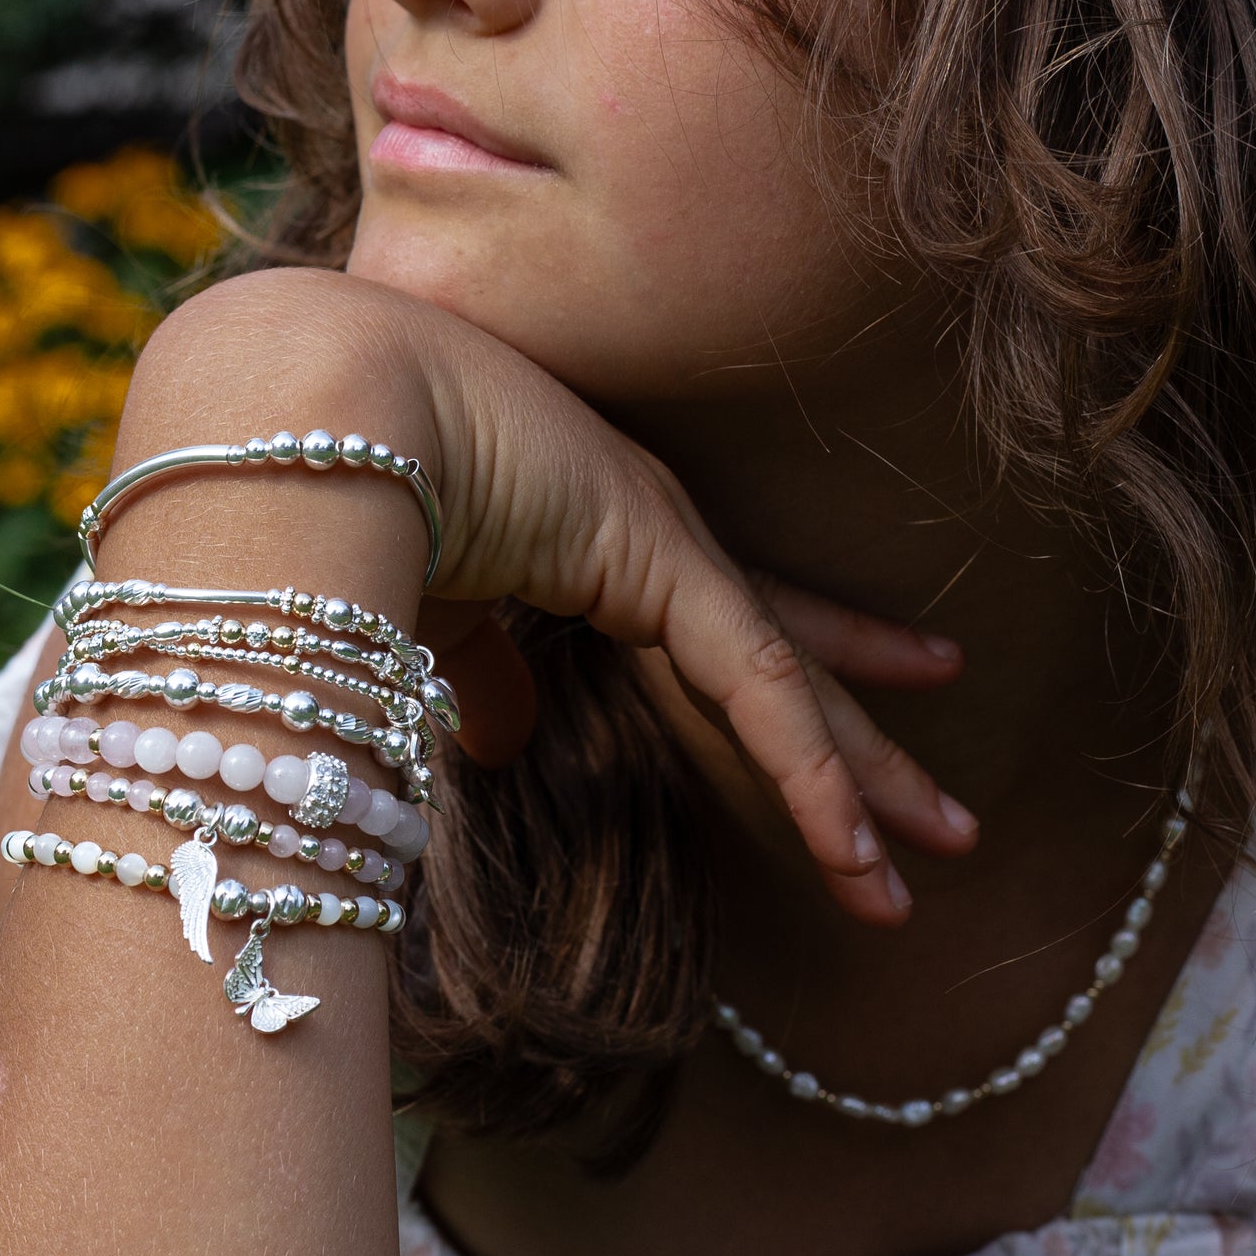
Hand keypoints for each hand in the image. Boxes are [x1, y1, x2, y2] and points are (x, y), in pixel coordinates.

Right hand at [140, 266, 976, 923]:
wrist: (305, 408)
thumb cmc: (343, 487)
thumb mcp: (433, 603)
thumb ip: (481, 670)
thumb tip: (503, 740)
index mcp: (595, 538)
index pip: (726, 632)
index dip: (801, 685)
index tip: (886, 712)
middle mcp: (649, 532)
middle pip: (782, 662)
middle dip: (865, 743)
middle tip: (948, 820)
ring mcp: (661, 538)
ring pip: (791, 681)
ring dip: (865, 777)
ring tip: (949, 848)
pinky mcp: (654, 557)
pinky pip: (753, 684)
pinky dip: (809, 771)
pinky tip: (858, 848)